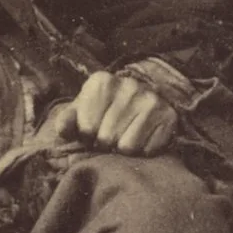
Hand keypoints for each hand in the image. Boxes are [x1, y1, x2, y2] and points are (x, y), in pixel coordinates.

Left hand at [59, 68, 178, 156]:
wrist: (141, 101)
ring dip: (122, 150)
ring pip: (127, 147)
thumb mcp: (80, 111)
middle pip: (107, 138)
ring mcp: (151, 100)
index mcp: (102, 82)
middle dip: (104, 145)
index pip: (87, 127)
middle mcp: (129, 86)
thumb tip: (63, 131)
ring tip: (122, 139)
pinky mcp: (168, 116)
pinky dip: (142, 151)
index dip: (87, 137)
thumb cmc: (102, 110)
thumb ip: (66, 121)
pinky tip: (140, 139)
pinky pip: (148, 150)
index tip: (91, 132)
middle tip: (108, 139)